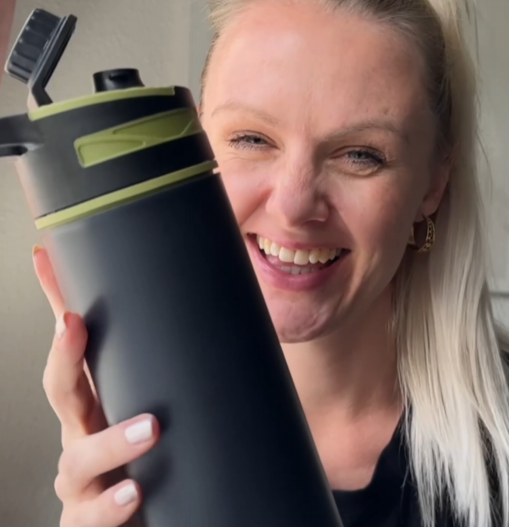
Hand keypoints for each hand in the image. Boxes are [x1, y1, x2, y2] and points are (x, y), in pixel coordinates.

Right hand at [34, 246, 159, 526]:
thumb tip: (209, 314)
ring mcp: (82, 482)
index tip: (45, 260)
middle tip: (74, 324)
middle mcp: (81, 435)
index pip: (71, 349)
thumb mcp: (153, 408)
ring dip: (111, 441)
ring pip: (79, 458)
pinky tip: (134, 493)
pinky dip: (111, 507)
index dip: (54, 304)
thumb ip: (171, 371)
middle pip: (61, 392)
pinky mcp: (91, 521)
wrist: (140, 522)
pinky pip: (96, 517)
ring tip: (150, 428)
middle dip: (63, 358)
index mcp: (95, 403)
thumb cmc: (147, 461)